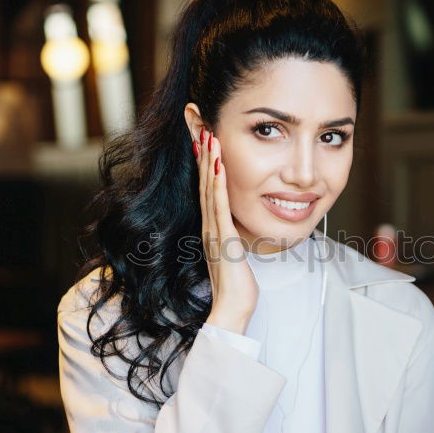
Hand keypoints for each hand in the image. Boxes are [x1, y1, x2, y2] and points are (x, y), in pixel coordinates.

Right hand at [195, 126, 257, 333]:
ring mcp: (214, 230)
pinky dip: (217, 183)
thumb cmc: (236, 286)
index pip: (206, 188)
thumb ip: (233, 239)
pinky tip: (218, 165)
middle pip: (202, 181)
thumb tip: (236, 229)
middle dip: (200, 152)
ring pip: (209, 188)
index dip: (204, 162)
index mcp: (212, 227)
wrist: (231, 308)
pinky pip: (219, 205)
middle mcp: (209, 225)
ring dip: (208, 160)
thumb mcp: (234, 255)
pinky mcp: (222, 237)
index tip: (203, 137)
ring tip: (208, 134)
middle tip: (197, 124)